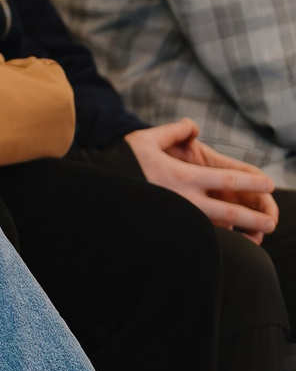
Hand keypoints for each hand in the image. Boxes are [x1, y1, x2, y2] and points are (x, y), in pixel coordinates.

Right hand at [128, 120, 279, 235]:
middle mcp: (184, 200)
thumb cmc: (119, 162)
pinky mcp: (168, 229)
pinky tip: (226, 244)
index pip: (226, 180)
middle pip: (228, 212)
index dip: (251, 182)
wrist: (98, 192)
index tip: (269, 185)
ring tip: (256, 239)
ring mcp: (176, 218)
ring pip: (216, 229)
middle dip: (254, 218)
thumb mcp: (144, 140)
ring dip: (239, 233)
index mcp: (182, 177)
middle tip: (272, 222)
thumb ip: (173, 131)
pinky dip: (216, 240)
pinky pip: (198, 236)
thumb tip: (193, 126)